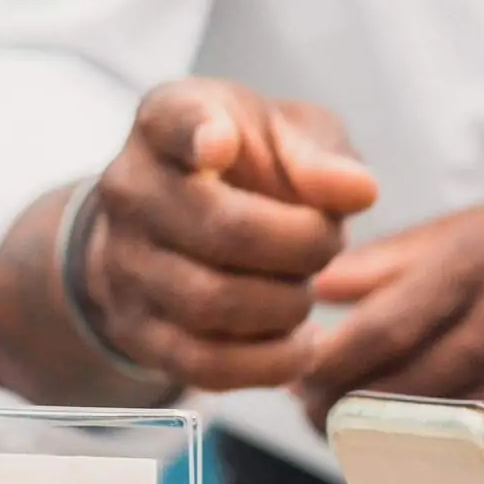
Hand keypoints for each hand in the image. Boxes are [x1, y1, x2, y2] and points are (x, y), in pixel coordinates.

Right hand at [86, 80, 378, 391]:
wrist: (173, 220)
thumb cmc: (242, 164)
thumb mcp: (285, 134)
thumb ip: (321, 153)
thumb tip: (360, 191)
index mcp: (167, 120)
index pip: (173, 120)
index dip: (198, 133)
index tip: (223, 142)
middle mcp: (131, 189)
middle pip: (223, 229)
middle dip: (302, 245)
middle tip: (328, 243)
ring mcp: (123, 264)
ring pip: (212, 303)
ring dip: (286, 305)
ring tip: (306, 288)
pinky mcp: (135, 330)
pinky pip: (203, 363)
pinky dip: (268, 362)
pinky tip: (299, 343)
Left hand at [298, 197, 483, 470]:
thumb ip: (400, 256)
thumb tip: (320, 286)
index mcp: (478, 263)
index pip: (371, 333)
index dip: (320, 369)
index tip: (298, 379)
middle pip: (396, 395)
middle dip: (341, 415)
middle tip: (318, 418)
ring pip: (441, 440)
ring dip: (391, 450)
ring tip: (366, 443)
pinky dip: (460, 473)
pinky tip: (434, 467)